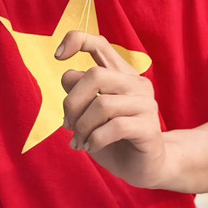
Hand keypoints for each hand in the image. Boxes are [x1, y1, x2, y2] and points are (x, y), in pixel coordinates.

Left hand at [57, 31, 170, 187]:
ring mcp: (146, 105)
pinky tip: (92, 147)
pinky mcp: (149, 128)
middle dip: (72, 103)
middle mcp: (136, 84)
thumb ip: (80, 93)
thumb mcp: (89, 114)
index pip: (100, 43)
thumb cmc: (113, 138)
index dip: (76, 41)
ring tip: (80, 141)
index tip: (57, 56)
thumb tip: (68, 76)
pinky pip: (114, 127)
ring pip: (103, 104)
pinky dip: (95, 140)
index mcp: (121, 74)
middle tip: (68, 125)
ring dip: (82, 127)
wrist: (144, 166)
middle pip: (95, 76)